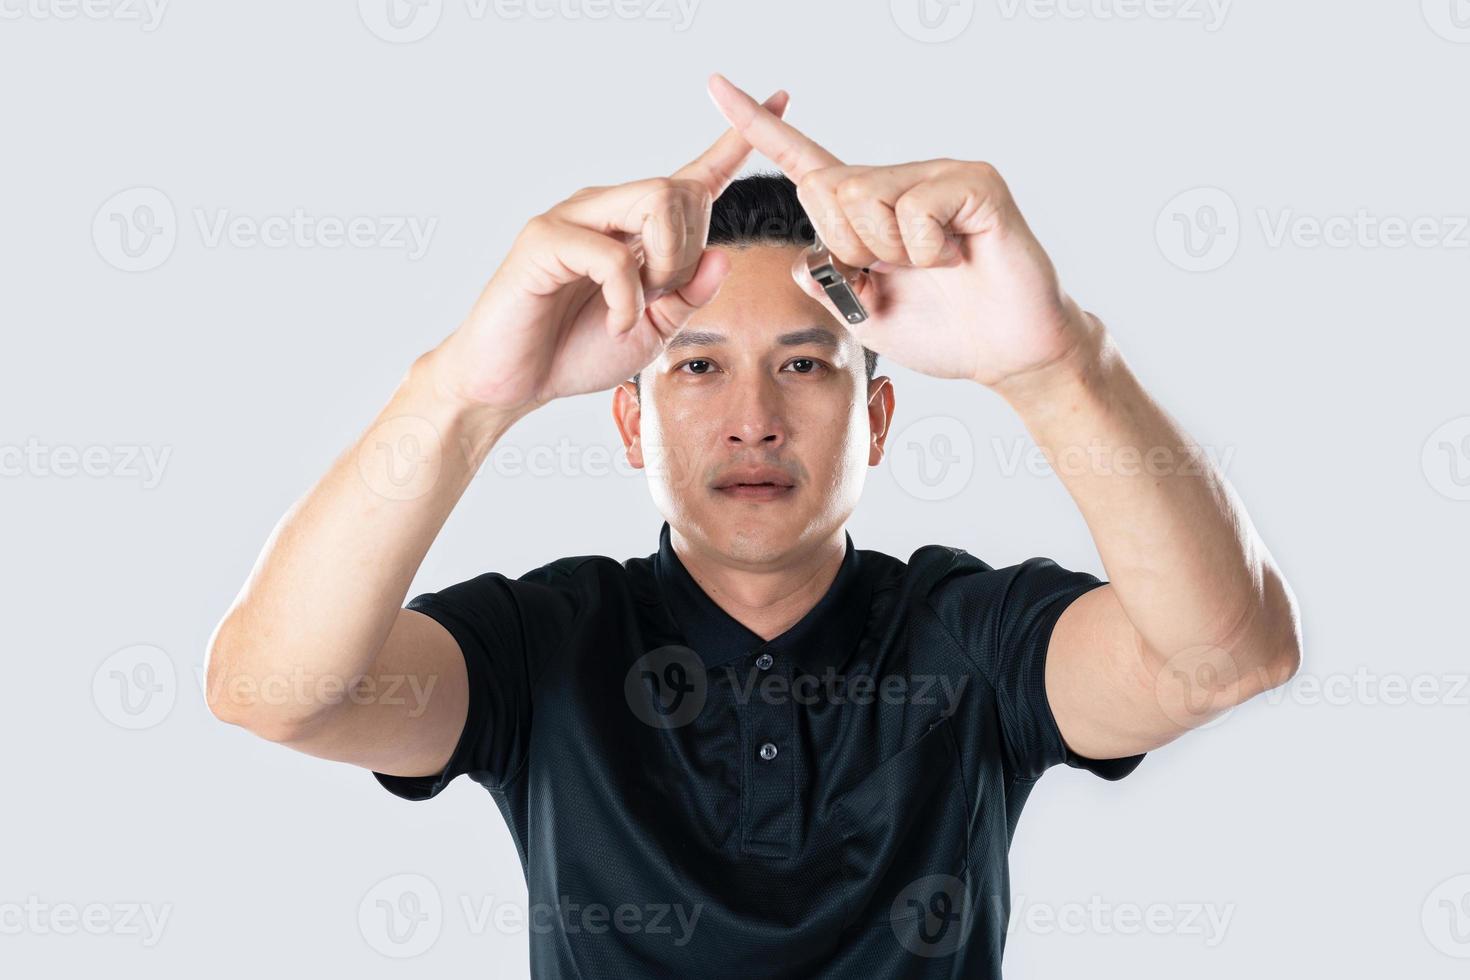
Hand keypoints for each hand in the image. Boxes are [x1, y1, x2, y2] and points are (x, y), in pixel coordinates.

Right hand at [426, 90, 791, 414]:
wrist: (515, 383)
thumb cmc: (577, 350)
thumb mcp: (654, 331)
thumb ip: (690, 296)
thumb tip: (722, 256)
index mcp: (637, 228)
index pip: (694, 177)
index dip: (737, 142)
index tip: (780, 100)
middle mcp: (607, 209)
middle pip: (680, 189)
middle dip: (688, 251)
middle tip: (660, 299)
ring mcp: (573, 217)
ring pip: (654, 201)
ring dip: (665, 264)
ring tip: (637, 308)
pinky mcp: (545, 239)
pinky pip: (613, 255)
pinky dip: (626, 298)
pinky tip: (615, 323)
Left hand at [705, 74, 1093, 390]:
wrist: (1008, 353)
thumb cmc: (946, 331)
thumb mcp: (865, 314)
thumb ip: (828, 283)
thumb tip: (804, 256)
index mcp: (869, 207)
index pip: (803, 159)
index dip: (758, 126)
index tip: (715, 87)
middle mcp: (900, 179)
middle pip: (826, 189)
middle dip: (850, 247)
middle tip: (899, 271)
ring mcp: (939, 174)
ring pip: (864, 197)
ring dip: (889, 250)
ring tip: (933, 264)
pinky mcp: (974, 182)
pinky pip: (914, 207)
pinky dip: (926, 247)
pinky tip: (958, 256)